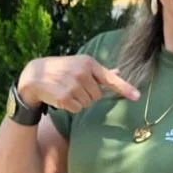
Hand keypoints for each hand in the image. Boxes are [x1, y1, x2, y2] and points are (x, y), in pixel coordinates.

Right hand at [17, 54, 139, 110]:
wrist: (34, 76)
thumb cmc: (62, 70)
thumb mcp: (80, 66)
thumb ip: (101, 73)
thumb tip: (119, 72)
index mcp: (88, 63)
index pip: (110, 79)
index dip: (125, 88)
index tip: (137, 97)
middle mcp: (82, 73)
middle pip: (97, 96)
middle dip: (88, 94)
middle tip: (73, 86)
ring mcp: (73, 85)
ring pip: (87, 103)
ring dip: (79, 101)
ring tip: (66, 90)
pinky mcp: (64, 97)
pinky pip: (77, 109)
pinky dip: (70, 107)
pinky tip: (61, 97)